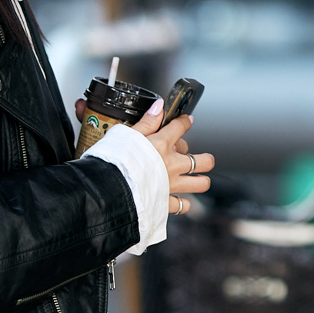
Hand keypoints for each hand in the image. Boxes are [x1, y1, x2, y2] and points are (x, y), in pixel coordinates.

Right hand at [74, 95, 213, 217]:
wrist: (109, 189)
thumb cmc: (114, 161)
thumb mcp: (127, 134)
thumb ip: (146, 122)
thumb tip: (159, 107)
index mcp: (161, 145)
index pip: (180, 128)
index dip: (185, 122)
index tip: (186, 121)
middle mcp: (171, 165)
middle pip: (203, 161)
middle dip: (204, 158)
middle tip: (197, 158)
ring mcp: (171, 185)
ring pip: (200, 183)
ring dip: (200, 180)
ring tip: (195, 179)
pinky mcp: (166, 203)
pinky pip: (182, 206)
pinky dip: (182, 203)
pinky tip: (178, 199)